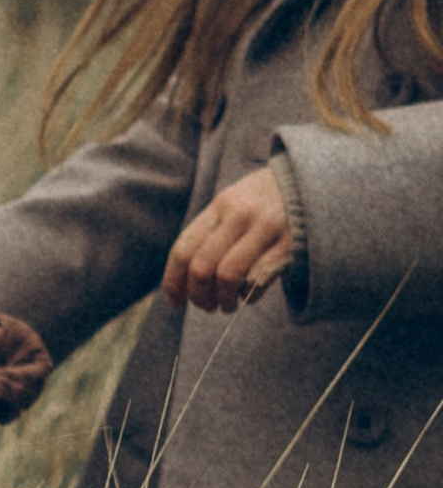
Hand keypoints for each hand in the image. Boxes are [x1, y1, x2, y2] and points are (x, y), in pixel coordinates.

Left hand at [164, 164, 294, 312]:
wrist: (314, 182)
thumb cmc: (266, 202)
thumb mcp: (235, 205)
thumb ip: (211, 234)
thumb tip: (185, 280)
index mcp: (220, 205)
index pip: (184, 248)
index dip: (173, 282)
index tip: (174, 302)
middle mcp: (240, 214)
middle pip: (202, 266)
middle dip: (198, 296)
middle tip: (206, 306)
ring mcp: (266, 229)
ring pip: (228, 276)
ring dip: (223, 300)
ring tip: (227, 305)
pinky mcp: (289, 245)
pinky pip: (257, 280)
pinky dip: (248, 296)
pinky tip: (250, 294)